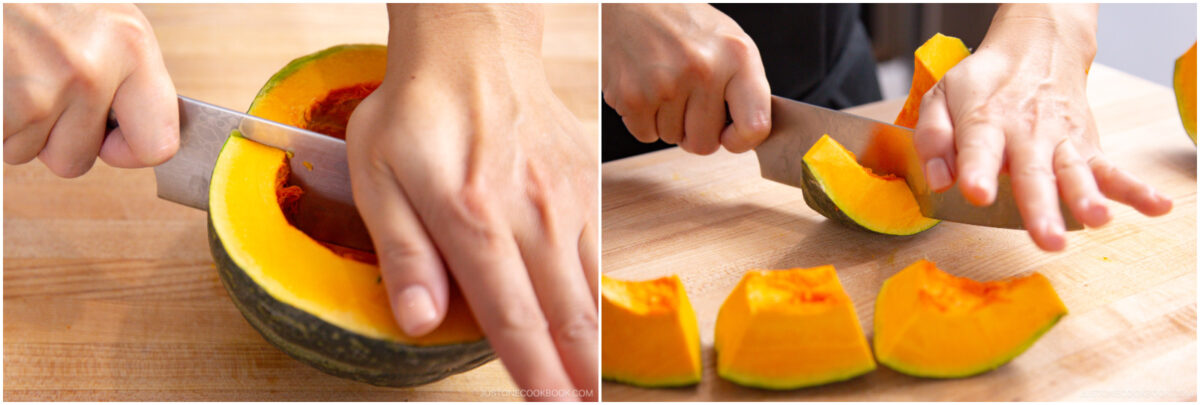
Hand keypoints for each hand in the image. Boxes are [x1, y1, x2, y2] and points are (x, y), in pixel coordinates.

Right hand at [4, 4, 177, 176]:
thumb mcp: (102, 20)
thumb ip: (125, 73)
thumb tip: (139, 128)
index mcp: (131, 45)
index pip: (159, 144)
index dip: (129, 151)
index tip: (111, 140)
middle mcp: (93, 69)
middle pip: (79, 159)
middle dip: (55, 137)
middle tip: (41, 89)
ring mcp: (44, 90)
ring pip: (30, 152)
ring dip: (19, 126)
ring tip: (14, 74)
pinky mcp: (4, 106)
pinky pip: (1, 145)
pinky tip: (1, 83)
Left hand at [346, 5, 596, 400]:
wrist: (474, 47)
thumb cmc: (418, 112)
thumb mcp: (379, 176)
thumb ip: (405, 252)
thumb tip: (418, 321)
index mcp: (473, 216)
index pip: (513, 317)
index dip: (535, 374)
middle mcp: (532, 211)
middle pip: (566, 314)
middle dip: (578, 375)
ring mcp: (568, 198)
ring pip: (590, 289)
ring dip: (594, 345)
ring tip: (593, 386)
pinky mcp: (587, 186)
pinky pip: (599, 254)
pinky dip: (597, 297)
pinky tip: (590, 325)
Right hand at [602, 4, 770, 153]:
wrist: (634, 2)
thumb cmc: (685, 25)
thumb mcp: (729, 43)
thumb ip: (745, 88)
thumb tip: (745, 136)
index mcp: (737, 55)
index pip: (755, 126)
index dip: (741, 141)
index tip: (729, 136)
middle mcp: (703, 69)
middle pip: (705, 144)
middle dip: (695, 130)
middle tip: (687, 100)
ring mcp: (665, 84)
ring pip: (673, 139)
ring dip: (668, 121)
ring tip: (665, 85)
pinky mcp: (631, 96)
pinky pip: (646, 135)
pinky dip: (644, 120)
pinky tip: (646, 89)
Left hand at [914, 4, 1171, 250]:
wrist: (1035, 50)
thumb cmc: (983, 84)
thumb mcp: (942, 98)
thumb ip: (932, 139)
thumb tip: (937, 181)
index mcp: (985, 121)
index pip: (979, 147)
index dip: (977, 171)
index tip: (976, 194)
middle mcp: (1025, 133)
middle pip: (1032, 172)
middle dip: (1039, 206)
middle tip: (1046, 237)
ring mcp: (1060, 141)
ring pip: (1074, 172)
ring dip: (1086, 198)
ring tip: (1096, 220)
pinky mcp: (1085, 147)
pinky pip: (1111, 169)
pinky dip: (1135, 188)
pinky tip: (1156, 206)